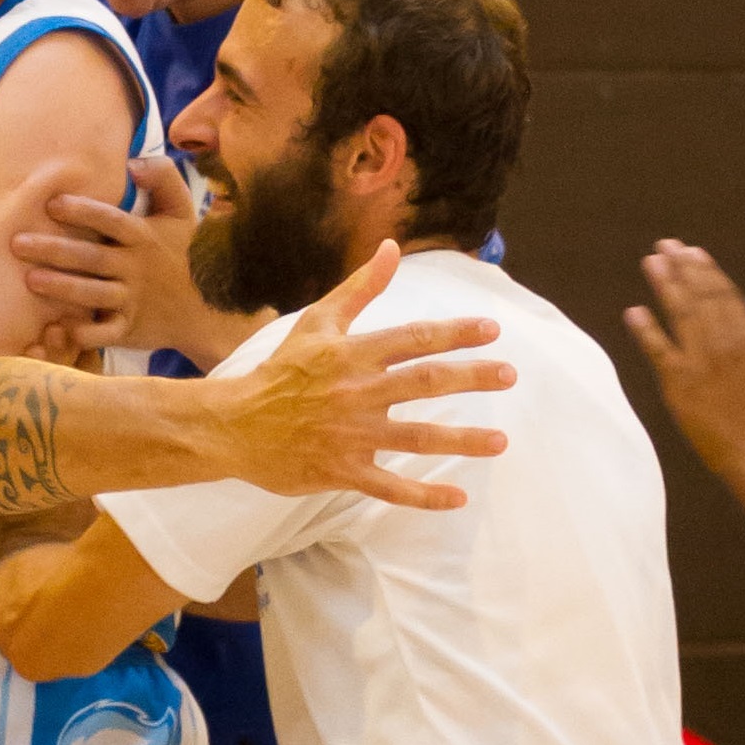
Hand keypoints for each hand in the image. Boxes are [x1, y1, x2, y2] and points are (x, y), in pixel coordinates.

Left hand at [13, 158, 221, 359]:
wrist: (206, 307)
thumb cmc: (183, 252)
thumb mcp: (181, 210)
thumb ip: (162, 177)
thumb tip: (132, 162)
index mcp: (143, 236)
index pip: (111, 220)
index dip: (83, 211)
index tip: (52, 203)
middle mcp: (135, 268)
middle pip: (91, 257)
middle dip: (54, 249)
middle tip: (16, 243)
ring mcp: (132, 300)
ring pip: (92, 293)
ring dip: (61, 288)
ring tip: (29, 280)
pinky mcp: (128, 329)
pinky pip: (104, 332)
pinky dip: (83, 332)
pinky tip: (56, 328)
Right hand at [220, 240, 511, 501]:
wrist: (234, 425)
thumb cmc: (279, 371)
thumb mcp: (316, 322)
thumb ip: (360, 288)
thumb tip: (392, 247)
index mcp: (353, 355)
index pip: (414, 339)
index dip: (455, 333)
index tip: (492, 331)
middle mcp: (358, 394)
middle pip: (425, 383)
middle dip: (471, 378)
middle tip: (510, 376)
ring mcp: (352, 436)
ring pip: (416, 438)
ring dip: (461, 440)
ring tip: (500, 441)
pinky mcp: (343, 471)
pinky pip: (390, 487)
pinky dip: (424, 496)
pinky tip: (458, 497)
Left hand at [626, 242, 744, 476]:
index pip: (725, 295)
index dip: (707, 271)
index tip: (692, 251)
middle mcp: (726, 346)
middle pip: (701, 298)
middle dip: (683, 268)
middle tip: (665, 245)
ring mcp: (702, 365)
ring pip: (682, 316)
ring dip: (665, 286)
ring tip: (651, 262)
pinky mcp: (681, 387)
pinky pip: (660, 353)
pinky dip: (646, 331)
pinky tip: (633, 311)